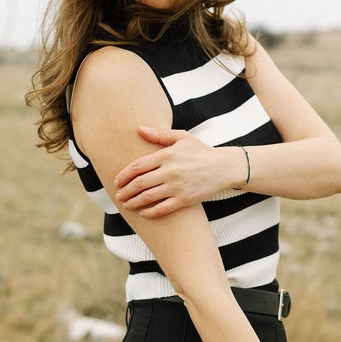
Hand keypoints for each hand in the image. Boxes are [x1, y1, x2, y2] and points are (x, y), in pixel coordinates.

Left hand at [114, 126, 239, 217]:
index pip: (137, 166)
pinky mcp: (185, 199)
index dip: (123, 175)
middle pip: (139, 183)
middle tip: (118, 195)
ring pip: (148, 197)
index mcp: (166, 155)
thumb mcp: (182, 137)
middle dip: (125, 191)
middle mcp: (170, 171)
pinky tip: (143, 212)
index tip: (116, 181)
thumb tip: (139, 128)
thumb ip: (159, 134)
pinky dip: (151, 212)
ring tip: (126, 204)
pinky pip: (163, 208)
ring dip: (133, 202)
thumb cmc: (200, 151)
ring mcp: (177, 186)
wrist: (223, 167)